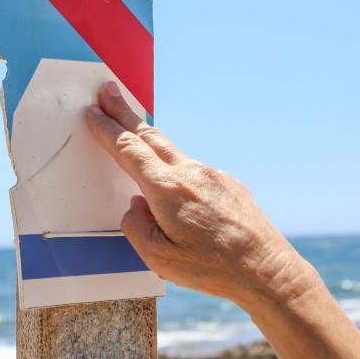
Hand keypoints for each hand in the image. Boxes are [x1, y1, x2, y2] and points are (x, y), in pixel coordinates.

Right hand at [85, 82, 313, 309]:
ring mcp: (212, 174)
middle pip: (148, 135)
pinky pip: (192, 169)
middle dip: (124, 112)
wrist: (266, 269)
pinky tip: (173, 182)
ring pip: (171, 150)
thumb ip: (135, 227)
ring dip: (148, 137)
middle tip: (107, 89)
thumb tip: (135, 205)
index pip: (128, 150)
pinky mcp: (228, 182)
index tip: (92, 112)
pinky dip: (174, 165)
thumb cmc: (212, 269)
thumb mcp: (158, 259)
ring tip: (132, 130)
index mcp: (167, 189)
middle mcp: (189, 173)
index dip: (106, 130)